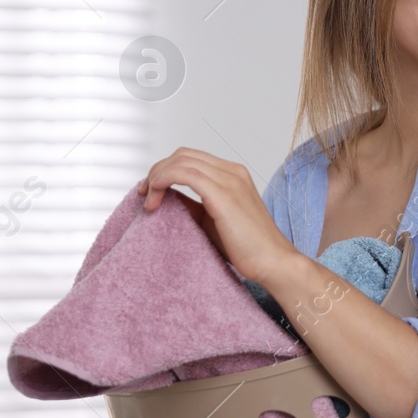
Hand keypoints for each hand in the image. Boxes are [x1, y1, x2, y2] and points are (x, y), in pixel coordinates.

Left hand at [137, 147, 298, 284]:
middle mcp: (232, 171)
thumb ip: (192, 205)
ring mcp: (230, 180)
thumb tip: (165, 198)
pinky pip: (185, 174)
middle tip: (145, 194)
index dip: (165, 169)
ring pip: (181, 161)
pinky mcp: (224, 194)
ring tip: (148, 200)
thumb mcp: (212, 221)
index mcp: (233, 174)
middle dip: (158, 170)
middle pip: (183, 155)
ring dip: (157, 177)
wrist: (273, 262)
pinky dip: (163, 180)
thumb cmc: (246, 248)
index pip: (190, 158)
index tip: (150, 191)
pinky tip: (155, 199)